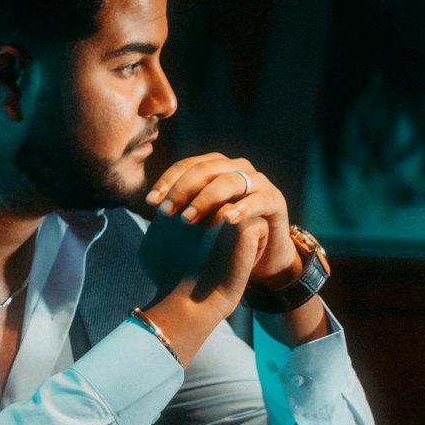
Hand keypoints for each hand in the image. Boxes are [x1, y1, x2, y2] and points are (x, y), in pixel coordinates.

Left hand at [145, 153, 299, 308]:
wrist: (259, 258)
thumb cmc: (222, 238)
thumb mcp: (198, 222)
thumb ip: (178, 209)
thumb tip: (149, 206)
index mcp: (214, 168)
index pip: (185, 167)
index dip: (167, 182)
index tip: (150, 203)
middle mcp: (235, 168)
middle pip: (205, 170)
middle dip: (182, 189)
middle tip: (166, 212)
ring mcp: (257, 182)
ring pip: (230, 181)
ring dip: (207, 198)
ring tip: (188, 218)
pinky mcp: (274, 200)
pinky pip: (258, 199)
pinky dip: (242, 207)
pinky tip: (226, 219)